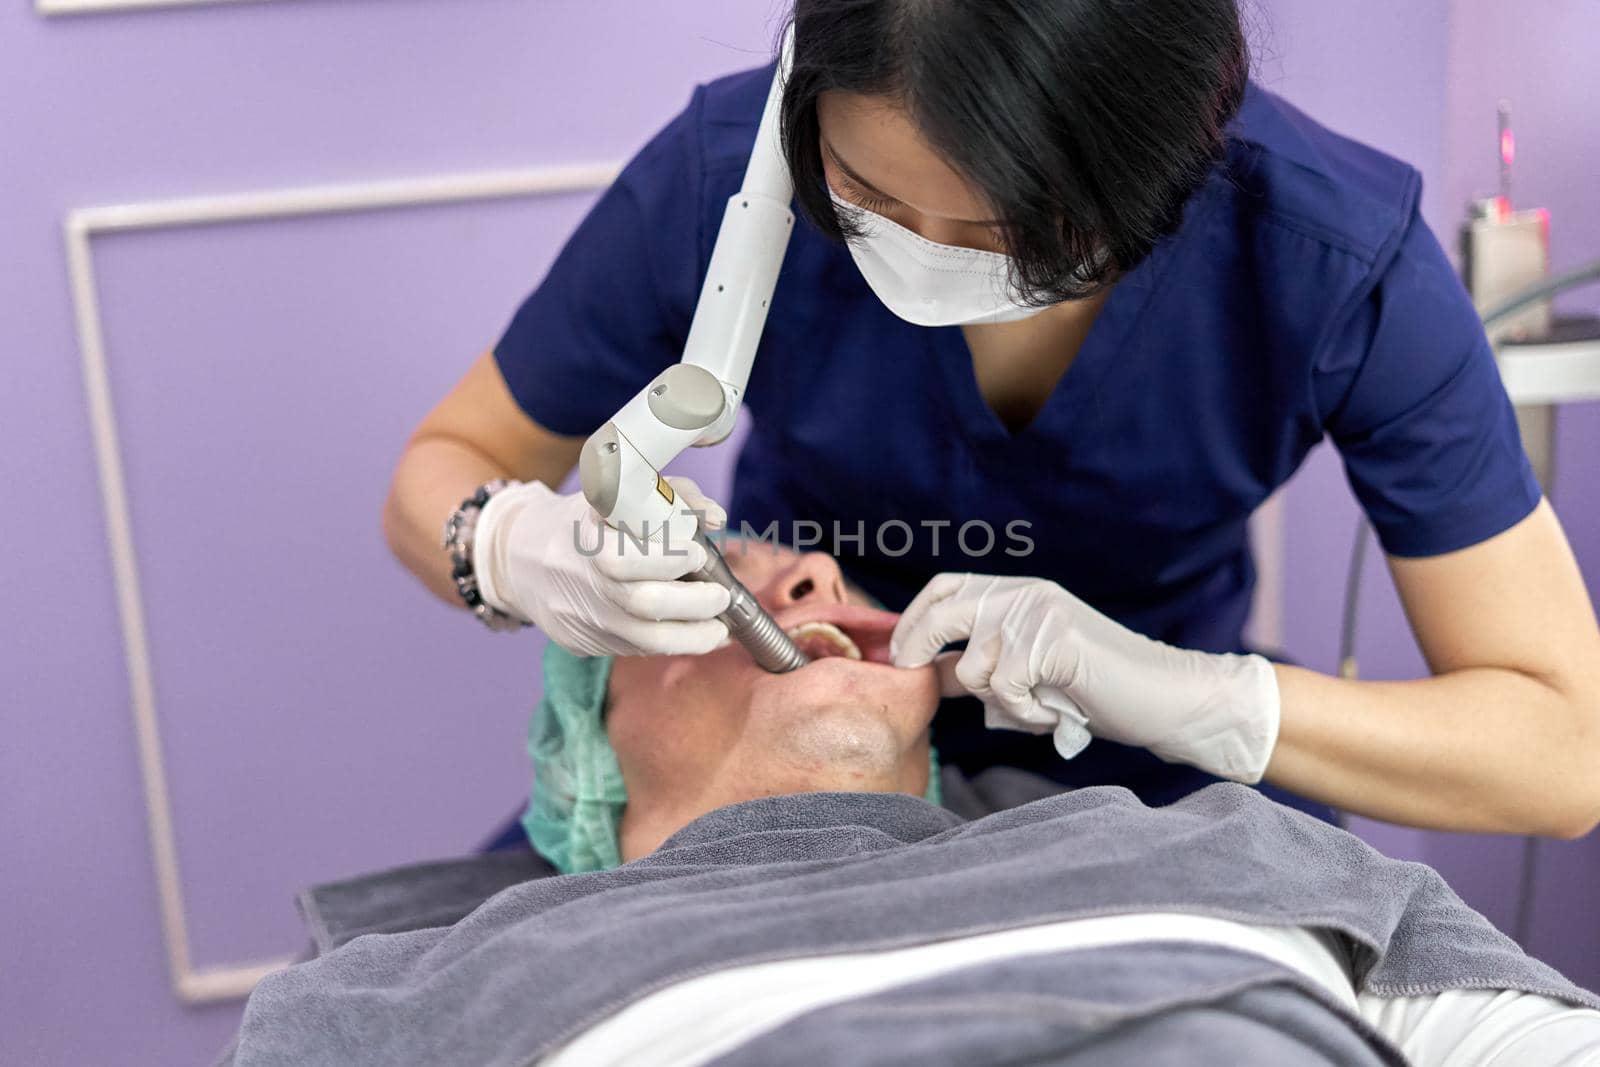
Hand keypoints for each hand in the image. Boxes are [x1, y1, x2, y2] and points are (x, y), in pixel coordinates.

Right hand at [472, 478, 730, 655]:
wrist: (521, 558)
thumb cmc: (587, 520)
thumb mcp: (620, 494)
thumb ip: (674, 496)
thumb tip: (716, 518)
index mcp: (583, 537)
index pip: (624, 558)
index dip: (669, 558)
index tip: (698, 551)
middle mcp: (579, 581)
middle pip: (640, 603)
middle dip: (692, 603)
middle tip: (722, 596)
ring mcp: (580, 617)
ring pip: (643, 640)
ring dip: (693, 636)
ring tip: (721, 628)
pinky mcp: (582, 643)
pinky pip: (634, 650)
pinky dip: (674, 644)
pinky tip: (701, 635)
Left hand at [891, 574, 1279, 782]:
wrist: (1163, 698)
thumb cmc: (1095, 691)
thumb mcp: (1025, 675)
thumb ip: (978, 668)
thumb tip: (923, 672)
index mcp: (1016, 593)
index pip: (945, 587)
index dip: (912, 618)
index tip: (899, 654)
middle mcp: (1023, 594)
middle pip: (942, 612)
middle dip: (916, 647)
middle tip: (913, 675)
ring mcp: (1038, 614)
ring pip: (971, 666)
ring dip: (996, 702)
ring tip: (1035, 709)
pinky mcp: (1052, 640)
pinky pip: (1004, 690)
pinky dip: (1023, 715)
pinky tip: (1052, 716)